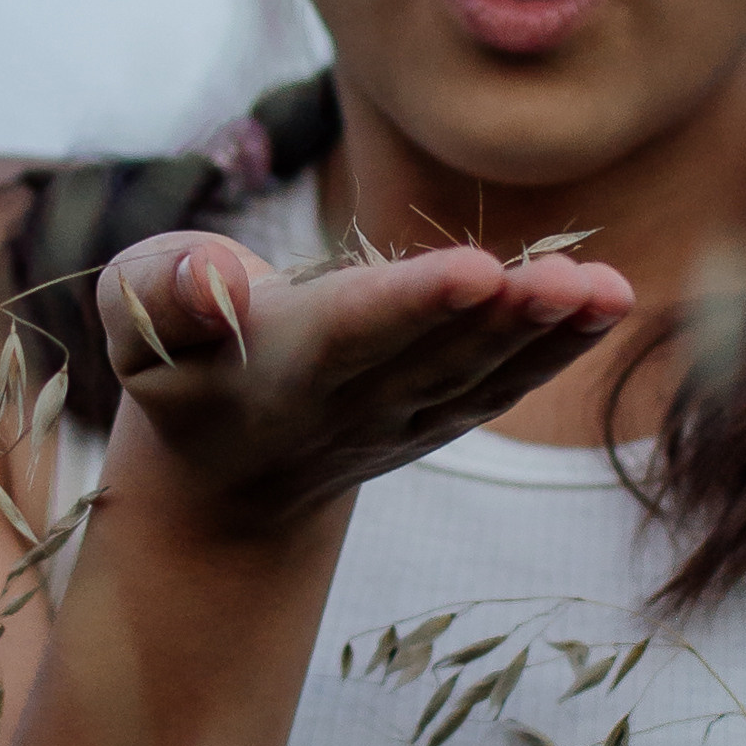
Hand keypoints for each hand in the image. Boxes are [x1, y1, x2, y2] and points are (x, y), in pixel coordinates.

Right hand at [97, 229, 633, 531]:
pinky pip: (508, 383)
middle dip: (505, 318)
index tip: (475, 269)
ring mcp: (407, 420)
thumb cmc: (177, 361)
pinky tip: (610, 302)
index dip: (411, 303)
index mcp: (278, 371)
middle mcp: (352, 404)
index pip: (352, 333)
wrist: (224, 475)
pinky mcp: (444, 418)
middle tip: (568, 278)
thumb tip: (213, 280)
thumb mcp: (135, 319)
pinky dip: (561, 347)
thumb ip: (163, 290)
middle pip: (437, 358)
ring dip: (548, 335)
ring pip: (485, 375)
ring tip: (607, 289)